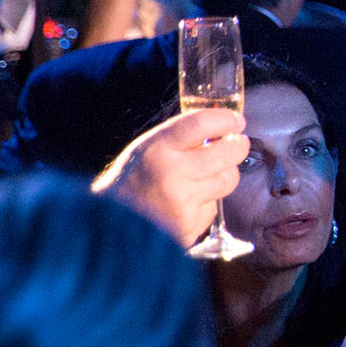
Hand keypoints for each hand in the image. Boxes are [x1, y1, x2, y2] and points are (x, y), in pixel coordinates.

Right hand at [93, 107, 248, 243]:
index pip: (202, 123)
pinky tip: (188, 203)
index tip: (235, 120)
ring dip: (225, 174)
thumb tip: (221, 126)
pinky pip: (214, 207)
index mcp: (156, 149)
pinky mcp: (190, 225)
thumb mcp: (145, 149)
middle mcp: (172, 174)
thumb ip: (179, 139)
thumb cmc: (129, 184)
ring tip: (209, 174)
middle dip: (238, 146)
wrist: (107, 226)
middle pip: (227, 153)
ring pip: (227, 180)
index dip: (226, 119)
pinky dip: (207, 202)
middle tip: (238, 144)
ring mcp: (183, 202)